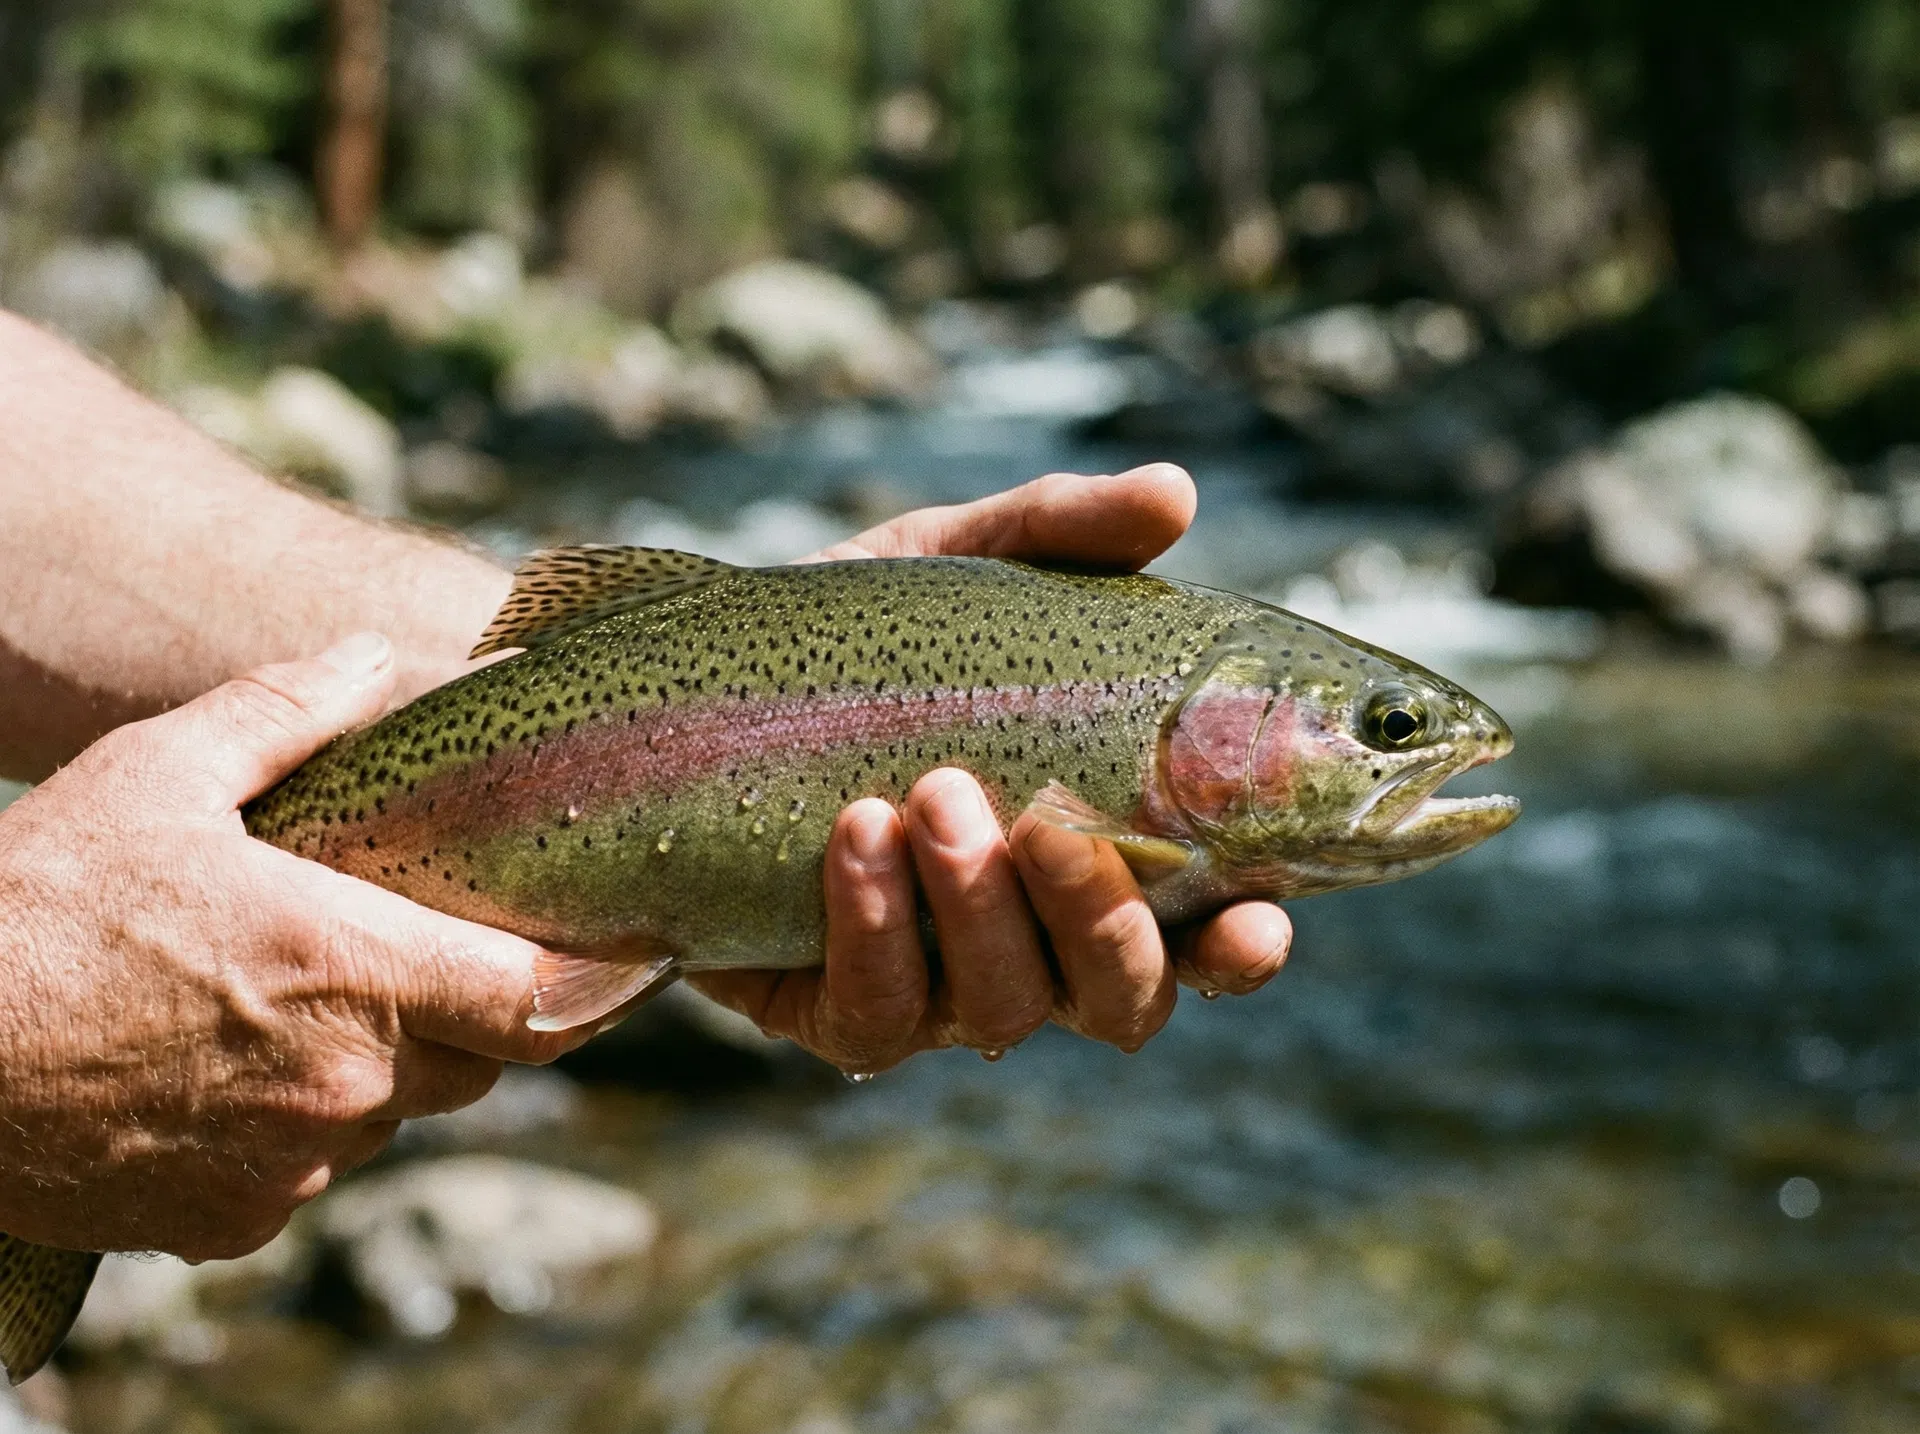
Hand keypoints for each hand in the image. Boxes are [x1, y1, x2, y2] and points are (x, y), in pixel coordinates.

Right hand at [0, 635, 572, 1259]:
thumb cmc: (33, 912)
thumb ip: (286, 716)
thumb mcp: (159, 779)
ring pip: (401, 1112)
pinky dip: (302, 1124)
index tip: (633, 959)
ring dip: (383, 1063)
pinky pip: (317, 1168)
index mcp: (352, 970)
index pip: (540, 999)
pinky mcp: (238, 1221)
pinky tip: (233, 1070)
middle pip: (481, 1056)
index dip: (599, 982)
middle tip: (422, 951)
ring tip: (303, 1002)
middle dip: (470, 1007)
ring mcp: (295, 1161)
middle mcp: (346, 1082)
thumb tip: (379, 654)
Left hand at [690, 464, 1293, 1072]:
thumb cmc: (849, 638)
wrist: (674, 688)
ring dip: (979, 911)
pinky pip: (876, 1016)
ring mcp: (934, 988)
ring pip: (1001, 1010)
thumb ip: (1061, 533)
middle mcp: (1032, 942)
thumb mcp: (949, 564)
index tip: (1259, 917)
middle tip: (1051, 829)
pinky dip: (874, 930)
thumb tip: (1175, 495)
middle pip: (1119, 1000)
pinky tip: (853, 835)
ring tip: (931, 794)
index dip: (1241, 949)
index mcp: (1095, 856)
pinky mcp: (830, 1011)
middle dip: (1102, 927)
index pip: (1203, 939)